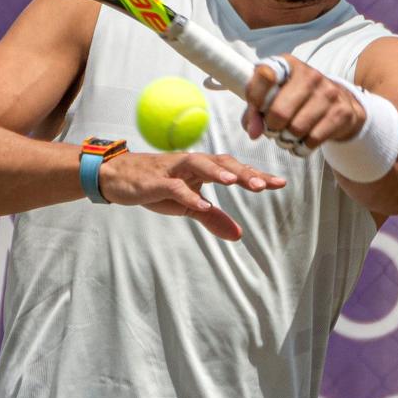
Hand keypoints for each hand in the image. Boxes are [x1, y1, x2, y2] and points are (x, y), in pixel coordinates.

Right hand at [98, 151, 285, 240]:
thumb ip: (212, 218)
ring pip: (199, 164)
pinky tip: (202, 204)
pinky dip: (189, 194)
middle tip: (264, 185)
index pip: (234, 168)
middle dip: (244, 172)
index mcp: (202, 168)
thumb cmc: (156, 187)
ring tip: (235, 182)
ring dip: (218, 172)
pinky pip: (174, 187)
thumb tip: (238, 235)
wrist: (117, 177)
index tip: (280, 183)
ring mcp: (173, 170)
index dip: (256, 175)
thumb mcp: (187, 205)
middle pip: (222, 162)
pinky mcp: (156, 181)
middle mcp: (191, 164)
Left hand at [242, 55, 366, 151]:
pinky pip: (313, 140)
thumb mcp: (273, 96)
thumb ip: (255, 111)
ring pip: (296, 129)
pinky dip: (302, 147)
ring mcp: (328, 93)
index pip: (265, 76)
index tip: (257, 110)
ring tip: (287, 136)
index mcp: (289, 65)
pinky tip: (301, 142)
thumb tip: (253, 132)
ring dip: (286, 140)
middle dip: (271, 128)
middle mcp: (310, 75)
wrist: (339, 102)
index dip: (255, 99)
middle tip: (273, 130)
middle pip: (279, 112)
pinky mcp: (341, 112)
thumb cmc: (296, 99)